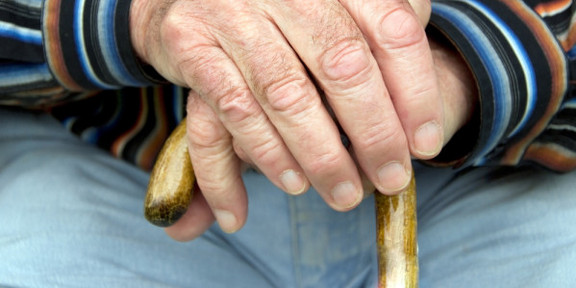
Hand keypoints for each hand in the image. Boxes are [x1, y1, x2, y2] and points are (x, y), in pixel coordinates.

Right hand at [130, 0, 439, 239]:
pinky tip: (290, 184)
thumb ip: (378, 38)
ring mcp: (235, 14)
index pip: (392, 29)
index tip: (425, 143)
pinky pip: (232, 111)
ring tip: (342, 194)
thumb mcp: (336, 8)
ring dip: (320, 157)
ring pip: (287, 96)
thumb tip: (418, 112)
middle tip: (391, 178)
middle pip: (343, 65)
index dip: (416, 91)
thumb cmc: (282, 10)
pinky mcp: (191, 46)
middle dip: (374, 133)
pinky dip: (264, 155)